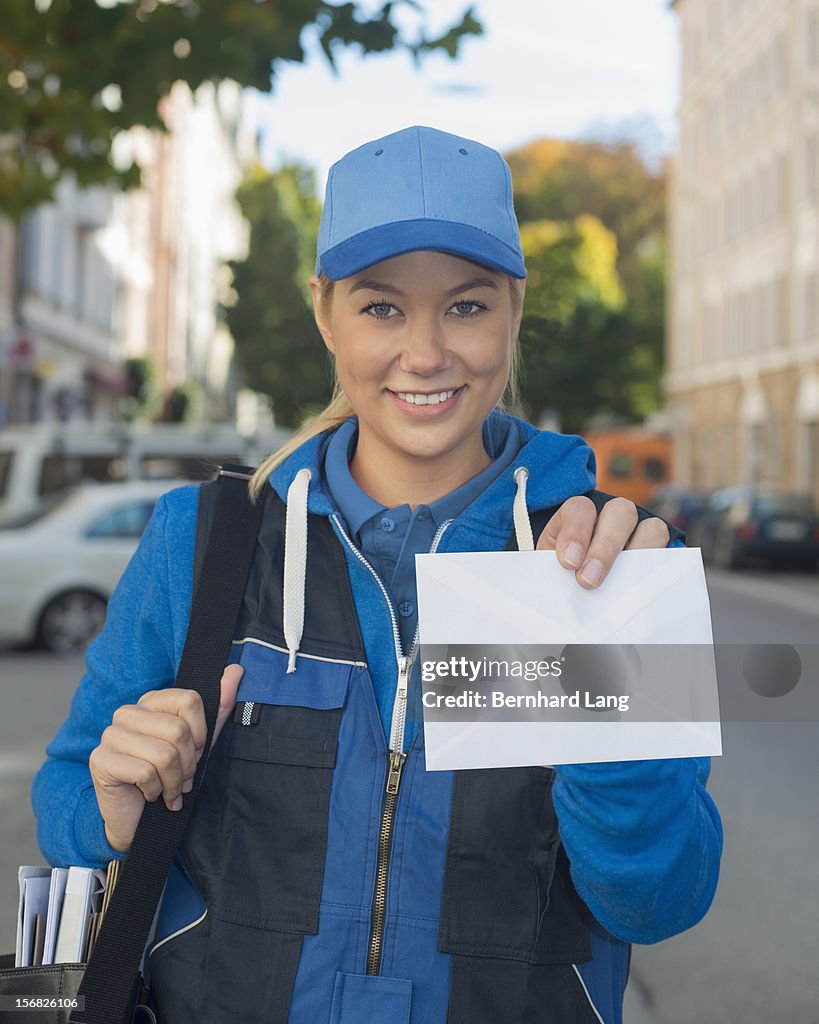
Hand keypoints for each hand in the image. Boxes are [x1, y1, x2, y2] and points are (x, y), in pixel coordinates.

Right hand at [89, 664, 243, 853]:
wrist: (137, 819)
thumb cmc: (167, 777)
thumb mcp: (199, 742)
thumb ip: (217, 707)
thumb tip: (236, 670)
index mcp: (151, 702)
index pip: (189, 700)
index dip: (201, 733)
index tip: (196, 752)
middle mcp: (127, 713)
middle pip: (178, 730)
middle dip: (188, 764)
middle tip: (183, 779)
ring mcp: (111, 735)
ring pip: (164, 754)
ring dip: (174, 782)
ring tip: (169, 790)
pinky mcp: (100, 760)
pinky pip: (145, 773)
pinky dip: (156, 791)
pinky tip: (150, 795)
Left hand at [536, 496, 669, 589]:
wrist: (573, 600)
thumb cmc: (560, 584)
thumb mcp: (549, 576)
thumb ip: (550, 576)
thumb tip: (549, 592)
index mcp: (579, 518)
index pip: (580, 509)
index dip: (575, 531)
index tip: (568, 562)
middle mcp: (612, 519)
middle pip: (620, 512)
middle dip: (605, 546)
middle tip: (588, 580)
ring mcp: (640, 536)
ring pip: (651, 528)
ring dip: (640, 553)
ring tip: (624, 584)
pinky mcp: (659, 556)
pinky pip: (669, 554)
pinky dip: (661, 568)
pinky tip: (646, 589)